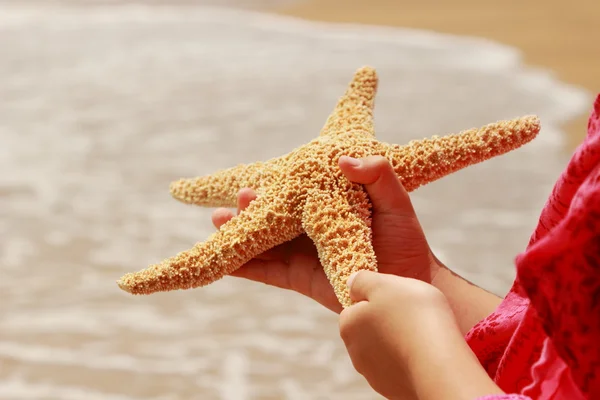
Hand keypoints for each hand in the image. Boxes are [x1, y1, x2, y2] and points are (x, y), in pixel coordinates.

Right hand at [211, 156, 438, 312]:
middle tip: (238, 196)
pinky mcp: (299, 278)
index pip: (294, 193)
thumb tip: (345, 160)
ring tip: (217, 219)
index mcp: (326, 206)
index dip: (273, 185)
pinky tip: (223, 260)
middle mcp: (309, 228)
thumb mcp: (396, 200)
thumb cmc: (405, 241)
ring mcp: (302, 254)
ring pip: (262, 240)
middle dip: (249, 206)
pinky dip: (243, 265)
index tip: (256, 176)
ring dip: (238, 231)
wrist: (408, 286)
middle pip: (271, 215)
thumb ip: (378, 176)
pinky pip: (266, 270)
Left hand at [339, 271, 503, 399]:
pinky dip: (409, 361)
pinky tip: (425, 355)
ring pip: (384, 350)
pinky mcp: (392, 389)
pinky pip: (400, 369)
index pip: (355, 307)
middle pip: (369, 329)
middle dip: (386, 322)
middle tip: (411, 315)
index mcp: (349, 325)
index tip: (395, 298)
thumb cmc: (413, 315)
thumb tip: (352, 283)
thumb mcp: (384, 283)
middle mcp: (355, 352)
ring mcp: (373, 374)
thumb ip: (363, 280)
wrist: (440, 363)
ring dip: (398, 342)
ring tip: (422, 335)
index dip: (376, 299)